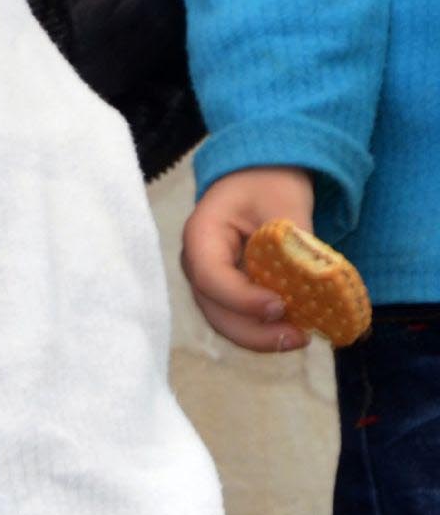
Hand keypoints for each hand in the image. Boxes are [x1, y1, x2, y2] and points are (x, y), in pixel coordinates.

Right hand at [180, 165, 316, 351]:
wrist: (260, 177)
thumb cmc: (269, 184)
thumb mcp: (285, 205)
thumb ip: (297, 245)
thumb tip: (317, 284)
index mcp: (202, 235)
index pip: (210, 276)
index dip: (241, 298)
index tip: (280, 306)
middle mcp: (198, 264)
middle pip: (214, 309)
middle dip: (254, 331)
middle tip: (299, 336)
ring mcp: (211, 281)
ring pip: (225, 321)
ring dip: (261, 336)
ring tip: (302, 337)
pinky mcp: (230, 291)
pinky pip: (241, 318)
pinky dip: (266, 329)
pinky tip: (298, 330)